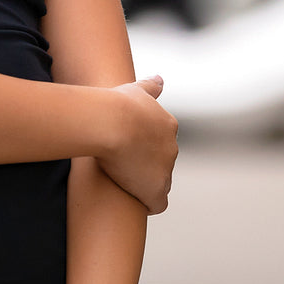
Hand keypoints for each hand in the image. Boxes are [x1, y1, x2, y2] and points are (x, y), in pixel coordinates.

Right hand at [96, 75, 177, 214]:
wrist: (112, 123)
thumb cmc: (117, 104)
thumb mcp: (135, 89)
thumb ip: (150, 86)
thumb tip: (160, 79)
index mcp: (167, 125)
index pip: (161, 141)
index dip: (144, 146)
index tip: (128, 148)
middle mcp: (171, 148)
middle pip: (161, 163)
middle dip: (146, 166)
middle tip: (122, 167)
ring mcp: (166, 171)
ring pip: (160, 183)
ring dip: (146, 185)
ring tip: (126, 187)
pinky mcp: (156, 191)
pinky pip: (157, 204)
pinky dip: (148, 204)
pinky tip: (135, 204)